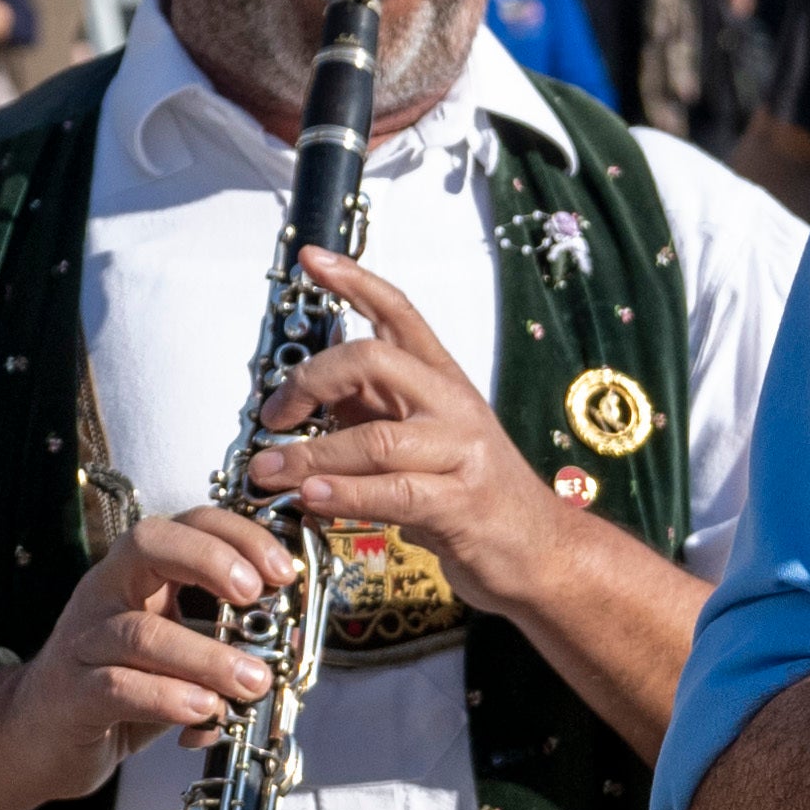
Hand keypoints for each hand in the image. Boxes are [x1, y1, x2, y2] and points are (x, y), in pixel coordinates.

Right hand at [9, 503, 290, 800]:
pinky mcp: (71, 694)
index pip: (186, 523)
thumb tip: (293, 642)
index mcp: (138, 572)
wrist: (40, 735)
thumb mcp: (177, 651)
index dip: (236, 535)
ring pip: (142, 631)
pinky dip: (167, 698)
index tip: (280, 571)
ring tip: (252, 681)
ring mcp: (84, 641)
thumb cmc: (123, 686)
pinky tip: (204, 712)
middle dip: (211, 560)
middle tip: (258, 596)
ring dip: (206, 656)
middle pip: (149, 543)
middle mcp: (106, 592)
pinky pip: (117, 686)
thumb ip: (223, 639)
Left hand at [246, 240, 592, 618]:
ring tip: (268, 472)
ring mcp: (462, 453)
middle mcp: (453, 406)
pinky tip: (312, 498)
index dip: (354, 280)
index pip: (398, 312)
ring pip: (375, 438)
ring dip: (310, 457)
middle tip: (274, 416)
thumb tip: (307, 397)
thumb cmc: (473, 496)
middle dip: (310, 382)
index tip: (312, 259)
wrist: (541, 551)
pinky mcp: (462, 504)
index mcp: (443, 381)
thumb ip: (375, 412)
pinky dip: (346, 494)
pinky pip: (395, 492)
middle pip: (373, 360)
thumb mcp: (423, 441)